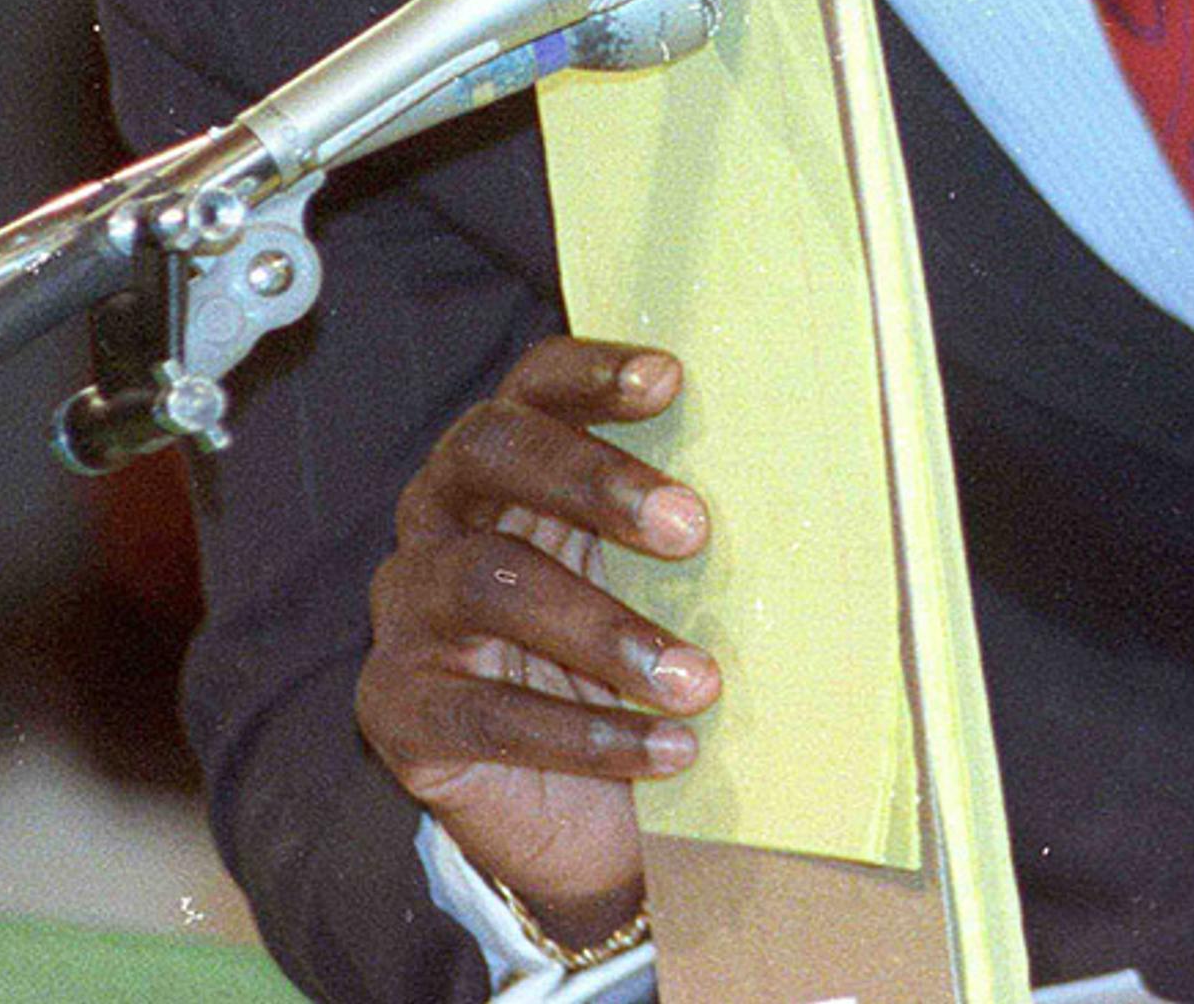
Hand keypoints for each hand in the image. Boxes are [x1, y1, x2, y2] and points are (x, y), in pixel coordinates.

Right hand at [358, 336, 720, 944]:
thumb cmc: (619, 668)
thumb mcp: (647, 585)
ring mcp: (409, 613)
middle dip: (593, 479)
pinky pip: (486, 712)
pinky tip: (669, 750)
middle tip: (692, 528)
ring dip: (605, 630)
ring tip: (700, 681)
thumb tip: (795, 477)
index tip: (669, 379)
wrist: (563, 818)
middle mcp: (440, 520)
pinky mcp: (398, 709)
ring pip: (488, 583)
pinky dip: (585, 732)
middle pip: (488, 453)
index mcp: (502, 469)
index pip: (529, 388)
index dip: (588, 374)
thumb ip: (676, 526)